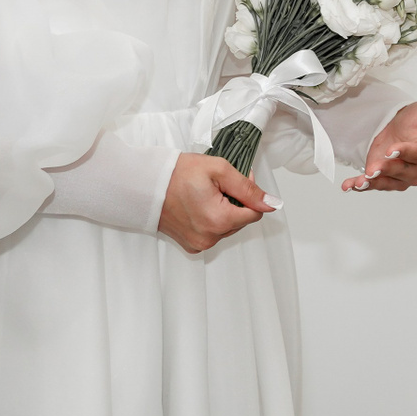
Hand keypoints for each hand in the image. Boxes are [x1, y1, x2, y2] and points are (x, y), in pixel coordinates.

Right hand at [158, 153, 278, 252]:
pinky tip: (198, 206)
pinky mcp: (190, 245)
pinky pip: (213, 233)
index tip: (236, 180)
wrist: (145, 184)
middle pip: (241, 220)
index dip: (249, 194)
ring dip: (224, 211)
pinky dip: (212, 220)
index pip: (255, 213)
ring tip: (206, 195)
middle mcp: (209, 238)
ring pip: (228, 227)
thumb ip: (249, 188)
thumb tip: (272, 203)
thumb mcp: (220, 170)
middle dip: (236, 202)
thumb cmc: (178, 174)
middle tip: (218, 185)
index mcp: (219, 221)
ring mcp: (198, 244)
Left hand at [343, 101, 416, 192]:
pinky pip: (373, 184)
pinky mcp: (383, 175)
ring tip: (359, 181)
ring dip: (373, 183)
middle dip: (388, 170)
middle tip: (375, 166)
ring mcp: (399, 174)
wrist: (403, 121)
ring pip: (388, 183)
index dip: (408, 153)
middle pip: (404, 174)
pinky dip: (360, 186)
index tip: (393, 149)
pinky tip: (348, 185)